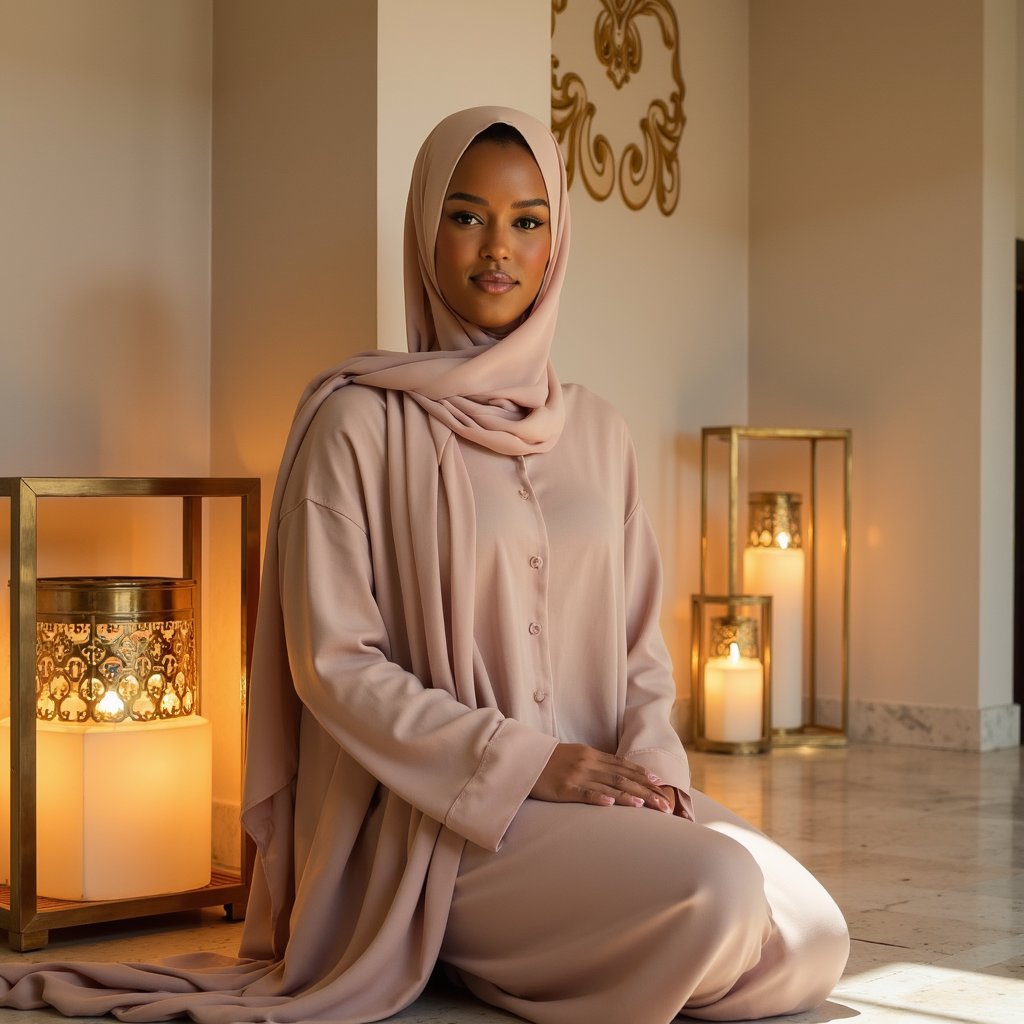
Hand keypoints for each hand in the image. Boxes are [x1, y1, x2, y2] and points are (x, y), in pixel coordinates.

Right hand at [530, 743, 672, 811]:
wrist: (524, 759)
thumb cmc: (552, 760)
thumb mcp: (577, 756)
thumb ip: (597, 764)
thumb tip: (620, 774)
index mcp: (592, 755)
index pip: (623, 766)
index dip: (643, 775)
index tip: (660, 784)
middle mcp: (587, 764)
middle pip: (621, 777)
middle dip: (644, 790)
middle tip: (663, 803)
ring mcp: (576, 776)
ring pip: (607, 786)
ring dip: (627, 795)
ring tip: (644, 805)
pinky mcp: (563, 789)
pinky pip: (583, 794)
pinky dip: (598, 798)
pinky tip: (610, 804)